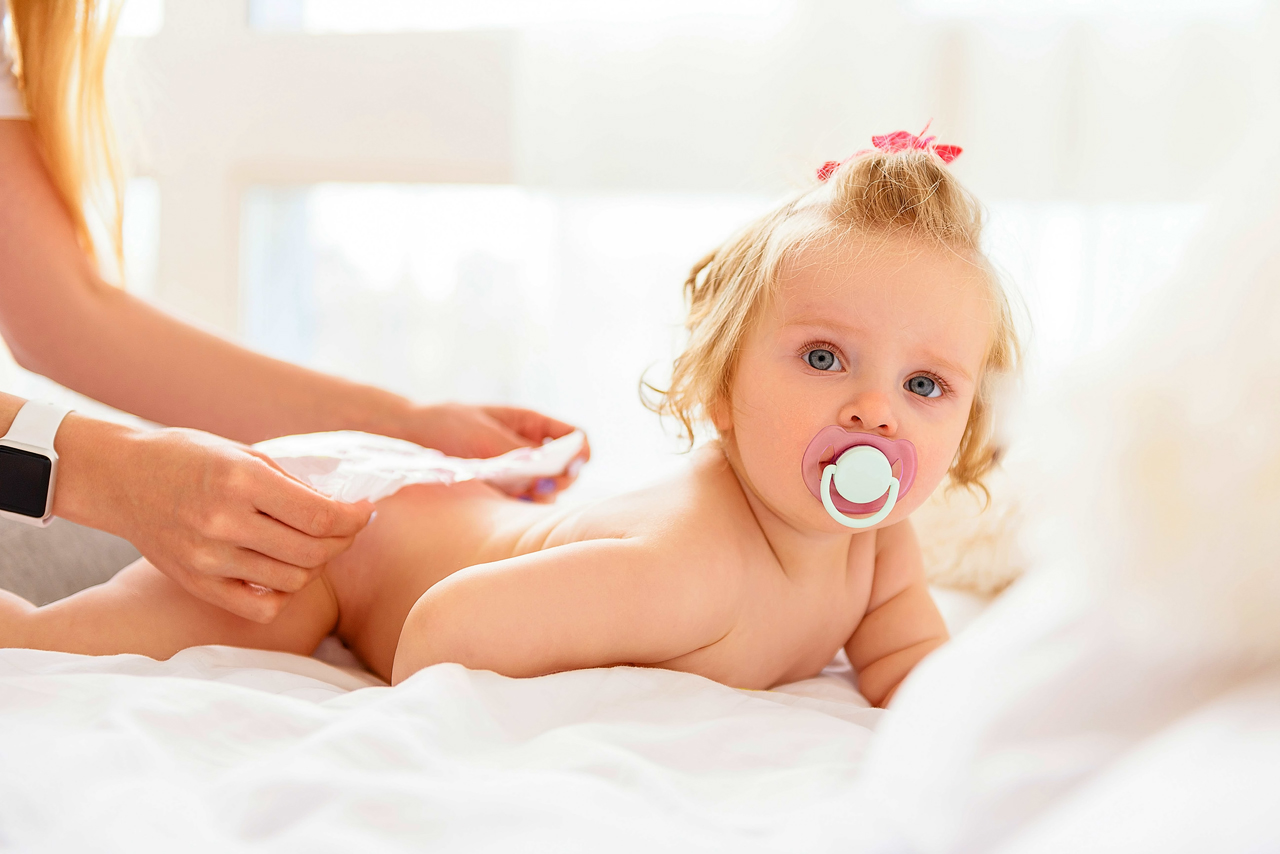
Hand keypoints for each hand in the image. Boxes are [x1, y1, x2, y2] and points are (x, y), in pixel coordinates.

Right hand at [55, 419, 373, 622]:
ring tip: (313, 545)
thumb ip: (291, 483)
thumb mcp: (243, 453)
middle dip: (343, 540)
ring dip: (316, 565)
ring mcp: (208, 559)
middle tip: (346, 527)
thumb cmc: (187, 457)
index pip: (321, 516)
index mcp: (241, 480)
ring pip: (293, 581)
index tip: (364, 511)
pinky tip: (283, 571)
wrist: (120, 478)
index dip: (355, 518)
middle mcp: (224, 522)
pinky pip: (261, 607)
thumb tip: (342, 508)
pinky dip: (283, 594)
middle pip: (313, 551)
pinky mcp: (197, 583)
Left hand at [400, 403, 589, 500]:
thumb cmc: (449, 424)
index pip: (575, 438)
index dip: (579, 452)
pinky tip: (502, 503)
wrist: (412, 436)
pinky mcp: (503, 492)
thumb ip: (519, 453)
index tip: (569, 466)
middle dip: (559, 480)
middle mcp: (531, 450)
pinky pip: (523, 505)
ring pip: (547, 491)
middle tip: (538, 485)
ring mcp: (518, 473)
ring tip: (513, 493)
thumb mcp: (486, 435)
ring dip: (538, 496)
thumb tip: (549, 474)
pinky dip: (519, 508)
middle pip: (567, 470)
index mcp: (533, 424)